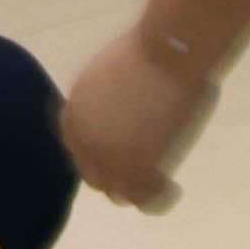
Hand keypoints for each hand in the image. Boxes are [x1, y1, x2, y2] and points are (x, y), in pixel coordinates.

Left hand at [61, 28, 218, 215]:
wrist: (167, 50)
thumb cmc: (152, 48)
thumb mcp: (114, 71)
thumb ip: (115, 96)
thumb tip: (132, 99)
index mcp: (76, 111)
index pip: (76, 145)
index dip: (94, 153)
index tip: (117, 153)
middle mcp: (86, 139)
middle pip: (93, 174)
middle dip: (115, 175)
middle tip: (141, 172)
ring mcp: (111, 157)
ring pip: (117, 193)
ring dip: (137, 191)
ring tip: (161, 186)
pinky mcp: (139, 168)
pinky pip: (145, 200)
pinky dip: (159, 198)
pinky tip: (173, 188)